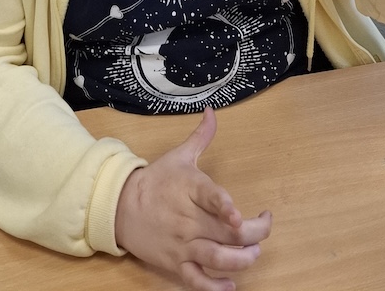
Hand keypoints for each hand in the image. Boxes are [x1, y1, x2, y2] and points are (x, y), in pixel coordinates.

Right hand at [115, 107, 270, 290]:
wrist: (121, 207)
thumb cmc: (155, 180)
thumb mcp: (178, 155)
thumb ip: (201, 136)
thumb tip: (212, 111)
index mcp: (189, 188)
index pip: (210, 198)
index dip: (225, 207)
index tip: (238, 215)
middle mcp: (188, 218)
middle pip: (225, 233)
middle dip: (252, 234)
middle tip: (263, 226)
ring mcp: (182, 243)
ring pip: (216, 259)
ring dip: (241, 260)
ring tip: (253, 253)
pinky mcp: (176, 263)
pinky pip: (197, 281)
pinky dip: (215, 287)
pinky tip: (230, 285)